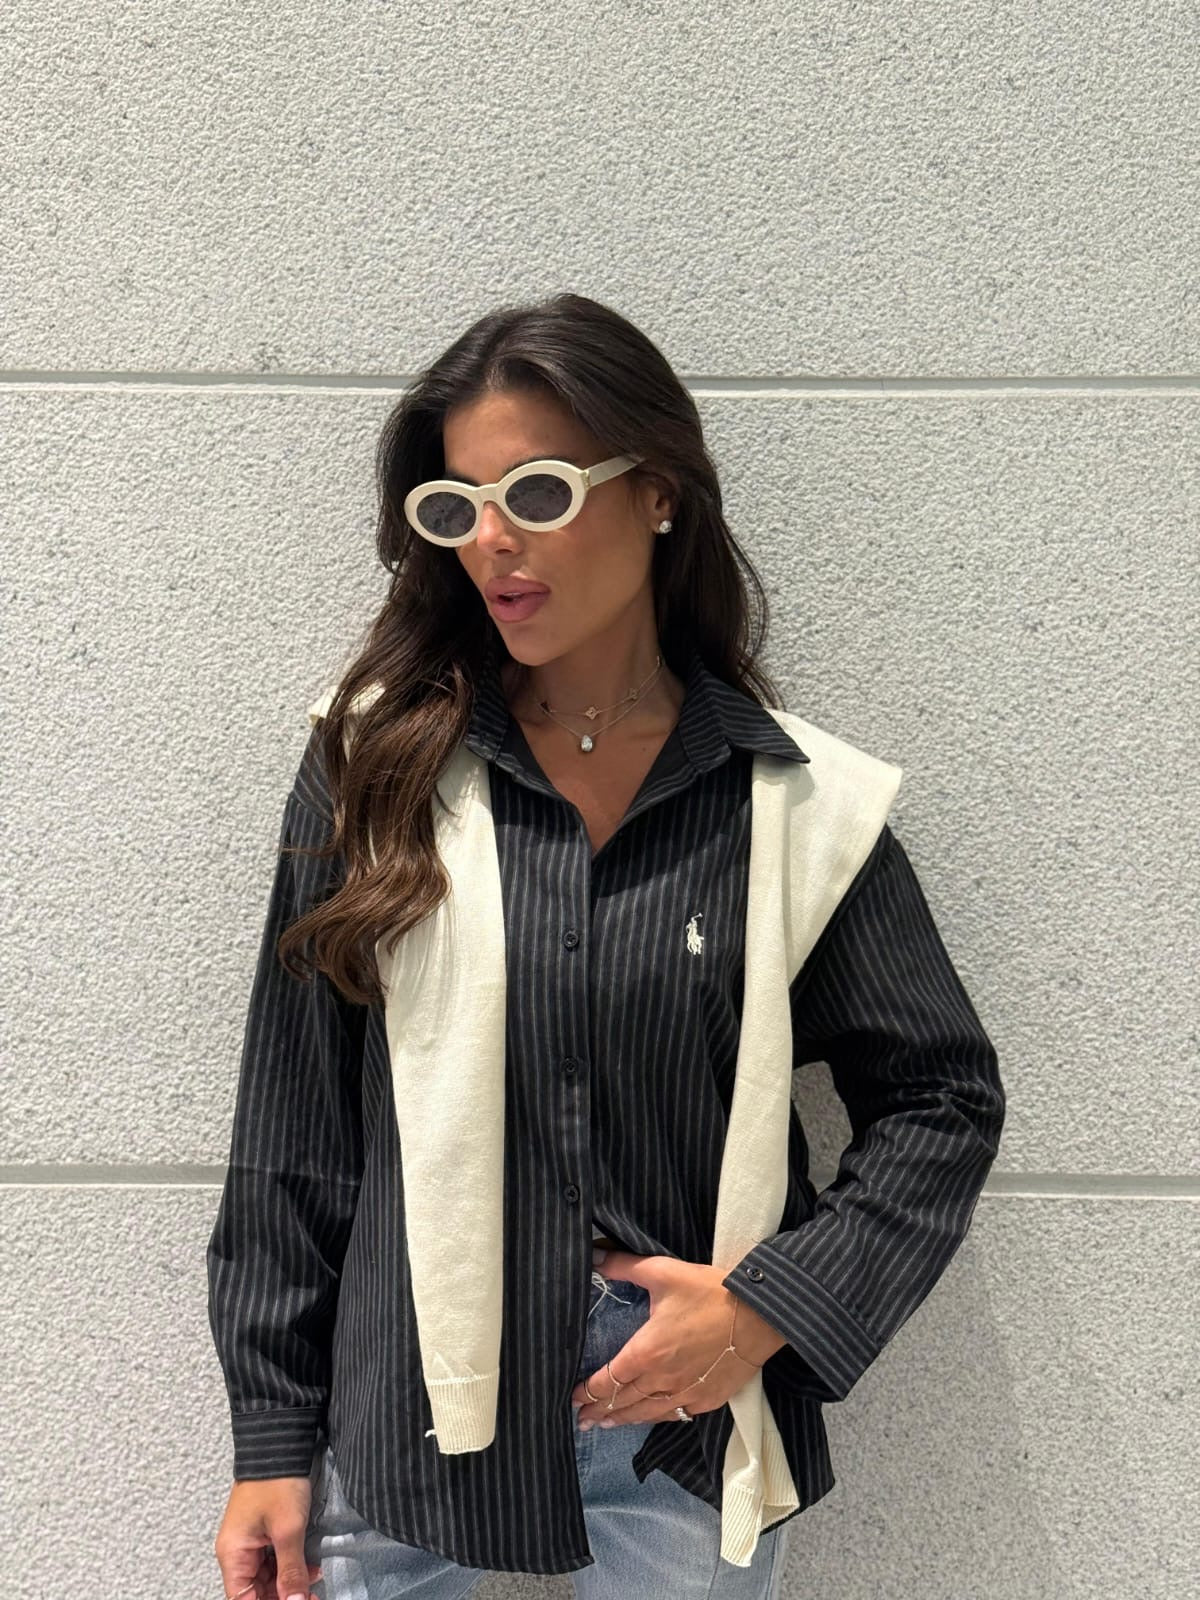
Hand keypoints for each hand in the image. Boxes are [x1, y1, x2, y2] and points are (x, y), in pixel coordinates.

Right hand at [213, 1477, 323, 1599]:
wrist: (279, 1444)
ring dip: (290, 1583)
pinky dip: (291, 1566)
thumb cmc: (277, 1481)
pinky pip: (274, 1561)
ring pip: (267, 1578)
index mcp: (233, 1555)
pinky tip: (311, 1568)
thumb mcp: (289, 1530)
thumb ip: (291, 1571)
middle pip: (256, 1591)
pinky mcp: (263, 1533)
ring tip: (314, 1582)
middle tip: (311, 1597)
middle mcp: (237, 1552)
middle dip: (283, 1596)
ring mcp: (250, 1542)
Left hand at [572, 1249, 787, 1428]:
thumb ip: (625, 1266)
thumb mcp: (664, 1271)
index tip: (573, 1397)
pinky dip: (657, 1417)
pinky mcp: (708, 1399)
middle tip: (583, 1419)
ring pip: (647, 1414)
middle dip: (600, 1410)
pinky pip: (675, 1415)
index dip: (588, 1391)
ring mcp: (686, 1393)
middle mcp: (662, 1380)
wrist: (759, 1315)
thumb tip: (595, 1257)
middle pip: (624, 1402)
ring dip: (624, 1419)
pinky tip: (651, 1417)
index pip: (608, 1380)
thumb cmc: (710, 1292)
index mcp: (646, 1352)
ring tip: (607, 1424)